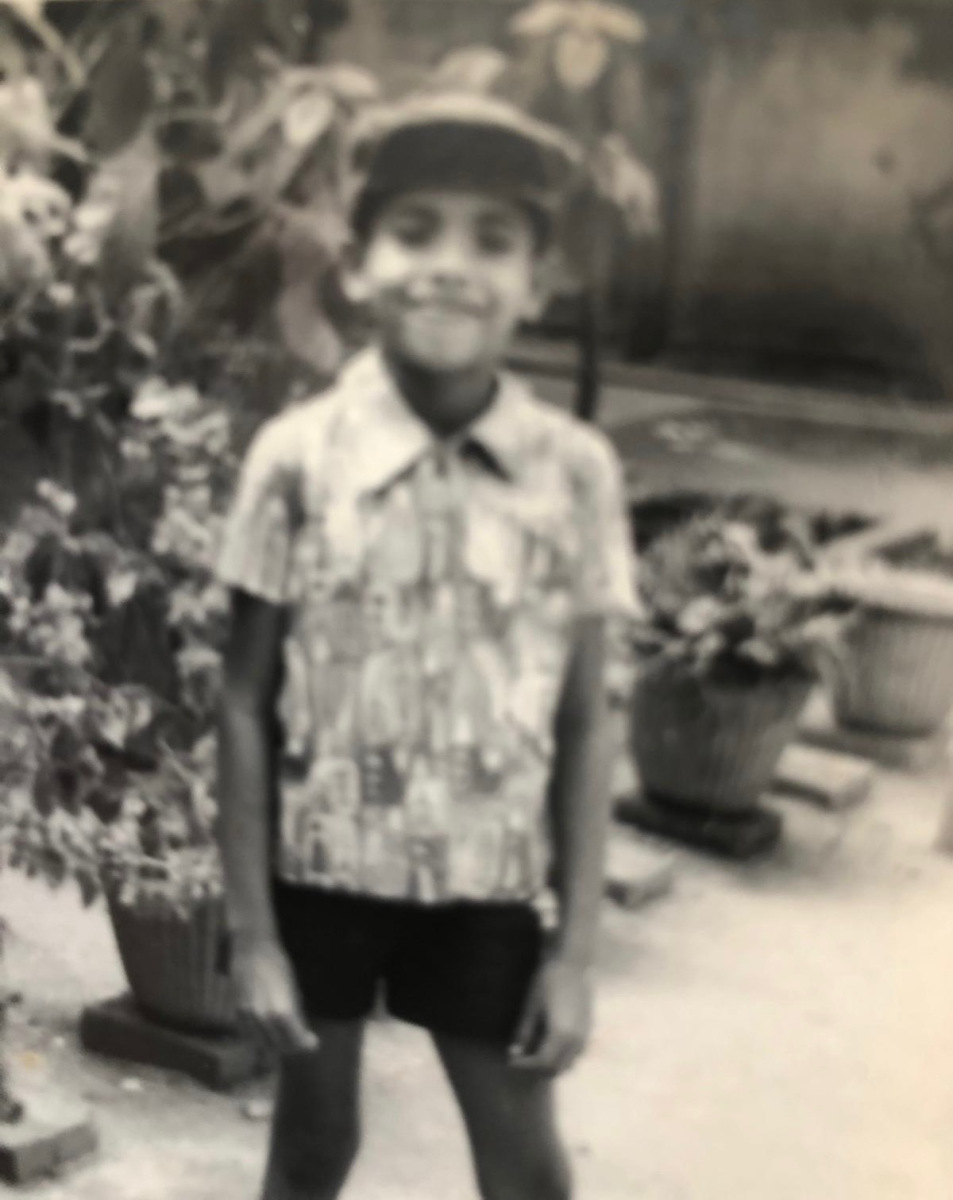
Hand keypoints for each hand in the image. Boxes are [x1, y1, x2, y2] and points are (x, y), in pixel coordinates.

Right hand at [231, 934, 318, 1057]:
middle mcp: (260, 1015)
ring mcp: (246, 1017)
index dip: (302, 1043)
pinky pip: (250, 1035)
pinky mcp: (236, 1014)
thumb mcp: (292, 987)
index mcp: (278, 1007)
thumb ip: (296, 1013)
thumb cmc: (276, 964)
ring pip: (262, 1043)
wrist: (250, 949)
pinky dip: (262, 1038)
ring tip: (288, 1038)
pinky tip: (271, 1032)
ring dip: (276, 1044)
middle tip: (301, 1041)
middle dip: (291, 1046)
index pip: (292, 1035)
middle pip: (276, 1044)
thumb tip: (304, 1034)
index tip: (313, 1044)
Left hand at [509, 956, 592, 1074]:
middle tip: (522, 1060)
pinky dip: (563, 1056)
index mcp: (561, 1036)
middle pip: (558, 1068)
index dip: (526, 1066)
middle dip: (539, 1069)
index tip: (512, 1061)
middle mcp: (576, 1041)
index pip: (543, 1063)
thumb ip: (524, 1033)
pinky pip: (576, 1052)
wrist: (571, 962)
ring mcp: (585, 1035)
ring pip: (569, 1062)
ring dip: (553, 1064)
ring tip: (535, 1054)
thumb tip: (514, 1053)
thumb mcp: (531, 1007)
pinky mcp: (588, 1028)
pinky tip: (551, 1044)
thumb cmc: (547, 981)